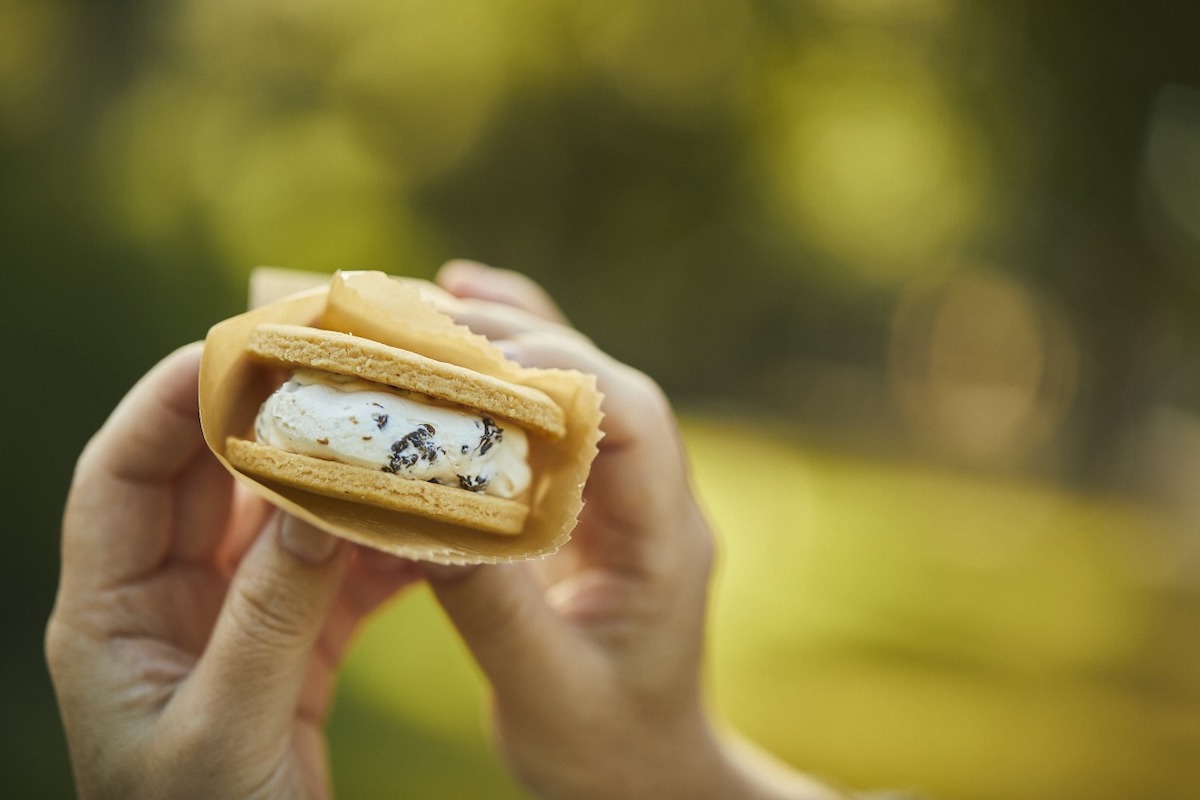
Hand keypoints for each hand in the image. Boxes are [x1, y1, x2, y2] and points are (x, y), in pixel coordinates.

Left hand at [46, 344, 418, 799]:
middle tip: (343, 369)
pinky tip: (432, 533)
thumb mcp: (225, 731)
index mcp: (110, 617)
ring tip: (402, 441)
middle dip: (274, 420)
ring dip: (341, 481)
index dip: (170, 399)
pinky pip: (334, 572)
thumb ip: (269, 613)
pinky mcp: (290, 644)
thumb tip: (318, 496)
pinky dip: (380, 546)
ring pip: (283, 518)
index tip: (241, 347)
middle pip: (210, 478)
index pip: (123, 473)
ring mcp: (231, 618)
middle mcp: (165, 602)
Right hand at [425, 262, 845, 799]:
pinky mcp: (580, 503)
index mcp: (666, 539)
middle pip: (599, 385)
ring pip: (573, 388)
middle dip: (517, 341)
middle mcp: (651, 500)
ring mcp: (618, 496)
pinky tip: (458, 332)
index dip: (562, 374)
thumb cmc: (606, 746)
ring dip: (506, 340)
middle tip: (424, 314)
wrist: (642, 771)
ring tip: (431, 296)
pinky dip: (501, 375)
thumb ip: (492, 609)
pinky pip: (546, 421)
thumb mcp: (544, 690)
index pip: (635, 421)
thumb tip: (418, 514)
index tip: (478, 358)